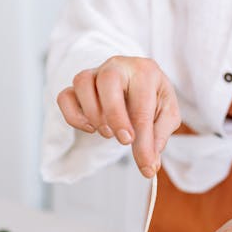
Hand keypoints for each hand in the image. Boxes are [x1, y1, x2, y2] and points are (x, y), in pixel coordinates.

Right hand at [57, 56, 180, 176]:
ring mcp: (95, 74)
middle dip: (115, 115)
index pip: (142, 105)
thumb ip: (159, 138)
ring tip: (108, 133)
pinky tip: (90, 128)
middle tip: (125, 141)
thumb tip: (149, 165)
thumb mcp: (166, 115)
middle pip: (108, 79)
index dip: (143, 137)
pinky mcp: (78, 87)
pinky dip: (73, 116)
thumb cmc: (152, 98)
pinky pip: (65, 97)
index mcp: (145, 71)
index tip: (145, 161)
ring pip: (82, 83)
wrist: (137, 84)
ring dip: (93, 114)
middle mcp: (118, 66)